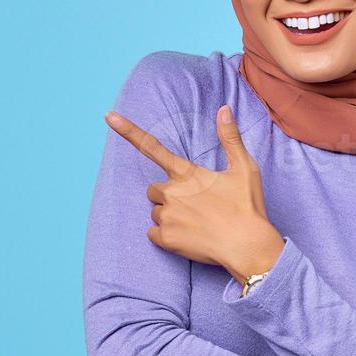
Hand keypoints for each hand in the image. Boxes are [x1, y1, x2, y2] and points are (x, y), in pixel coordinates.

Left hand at [104, 105, 284, 283]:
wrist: (248, 246)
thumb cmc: (247, 207)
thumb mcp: (244, 168)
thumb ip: (230, 137)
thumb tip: (224, 108)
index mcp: (187, 173)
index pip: (152, 147)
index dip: (128, 130)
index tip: (108, 116)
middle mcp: (171, 192)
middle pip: (155, 189)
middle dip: (169, 195)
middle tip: (195, 205)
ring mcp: (167, 216)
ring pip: (156, 212)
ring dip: (169, 215)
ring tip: (197, 222)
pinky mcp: (165, 238)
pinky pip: (153, 233)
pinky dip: (166, 236)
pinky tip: (188, 236)